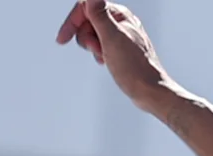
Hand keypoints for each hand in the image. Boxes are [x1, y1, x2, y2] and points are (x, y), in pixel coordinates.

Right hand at [55, 0, 174, 112]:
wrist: (150, 91)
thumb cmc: (134, 67)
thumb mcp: (112, 38)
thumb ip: (100, 15)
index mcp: (121, 14)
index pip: (86, 7)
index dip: (72, 22)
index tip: (62, 39)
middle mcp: (122, 21)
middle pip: (87, 21)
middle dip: (86, 37)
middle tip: (98, 50)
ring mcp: (121, 35)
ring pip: (92, 33)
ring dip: (92, 46)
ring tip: (104, 57)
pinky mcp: (120, 48)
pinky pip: (100, 44)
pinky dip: (98, 52)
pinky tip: (104, 61)